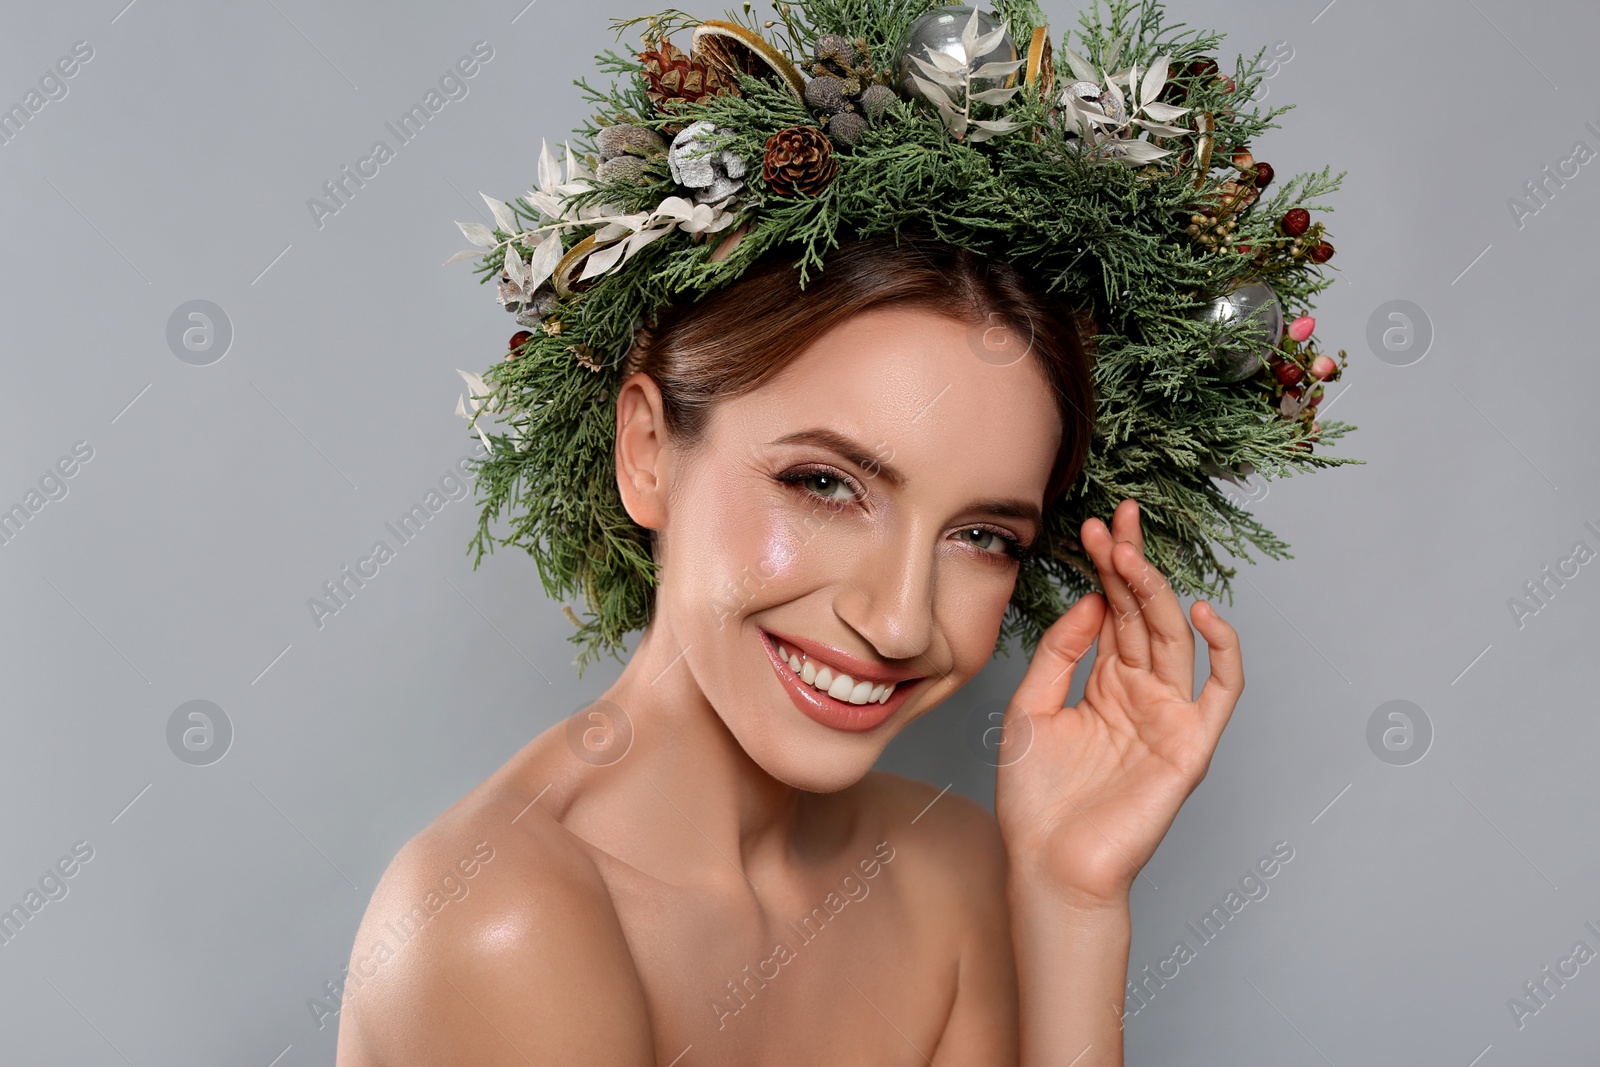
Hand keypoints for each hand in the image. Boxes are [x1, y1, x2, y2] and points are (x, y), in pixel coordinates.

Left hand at [994, 499, 1244, 908]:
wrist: (1049, 865)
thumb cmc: (1036, 797)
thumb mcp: (1030, 708)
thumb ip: (1059, 653)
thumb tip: (1090, 601)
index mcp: (1105, 683)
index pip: (1113, 611)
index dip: (1106, 569)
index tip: (1092, 528)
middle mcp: (1141, 693)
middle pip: (1144, 614)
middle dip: (1130, 564)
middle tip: (1116, 520)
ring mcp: (1168, 716)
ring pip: (1174, 638)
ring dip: (1155, 590)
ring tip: (1130, 551)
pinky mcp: (1190, 744)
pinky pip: (1221, 691)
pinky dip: (1223, 650)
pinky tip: (1202, 612)